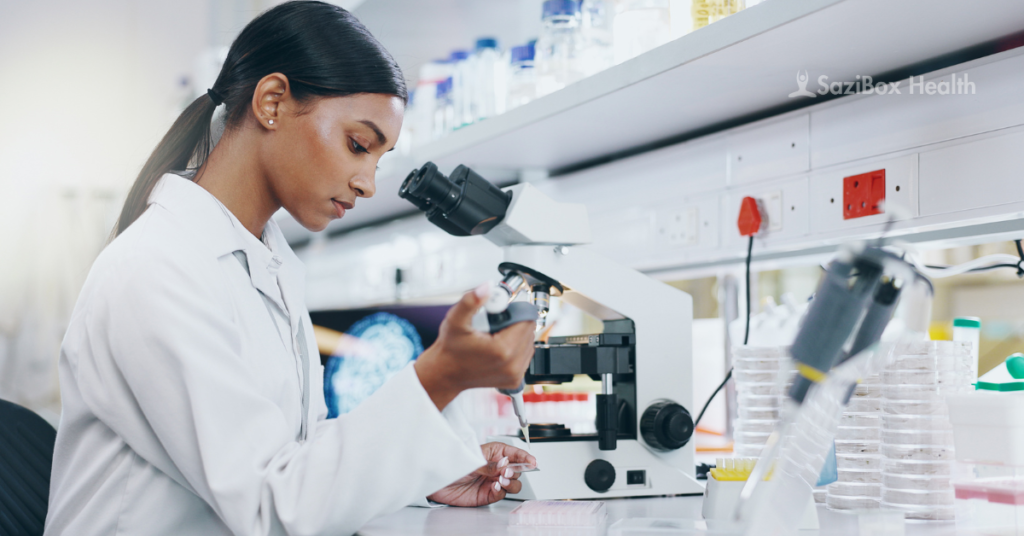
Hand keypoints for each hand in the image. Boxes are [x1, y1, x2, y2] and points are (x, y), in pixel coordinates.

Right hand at [415, 283, 535, 410]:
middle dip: (515, 322)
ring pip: (529, 343)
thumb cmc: (450, 349)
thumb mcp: (456, 320)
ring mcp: (515, 374)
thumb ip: (471, 301)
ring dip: (516, 334)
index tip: (499, 312)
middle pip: (529, 331)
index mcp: (502, 350)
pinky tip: (499, 345)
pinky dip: (516, 347)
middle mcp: (512, 365)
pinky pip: (525, 355)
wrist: (445, 374)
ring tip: (494, 334)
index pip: (526, 320)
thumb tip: (486, 287)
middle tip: (493, 323)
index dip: (515, 311)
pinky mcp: (515, 379)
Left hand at [427, 442, 536, 505]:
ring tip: (502, 479)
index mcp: (495, 452)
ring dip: (511, 482)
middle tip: (507, 471)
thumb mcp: (472, 460)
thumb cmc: (453, 464)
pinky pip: (502, 494)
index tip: (532, 462)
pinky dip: (501, 491)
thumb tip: (504, 465)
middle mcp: (496, 467)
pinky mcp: (489, 494)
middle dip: (516, 471)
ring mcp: (494, 480)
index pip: (515, 453)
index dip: (525, 457)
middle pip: (517, 470)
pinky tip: (494, 486)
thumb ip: (489, 465)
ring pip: (514, 483)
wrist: (439, 481)